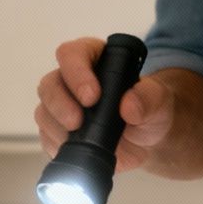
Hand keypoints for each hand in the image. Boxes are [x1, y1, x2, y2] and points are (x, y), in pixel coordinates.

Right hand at [34, 37, 175, 170]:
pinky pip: (46, 136)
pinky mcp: (58, 131)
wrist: (146, 141)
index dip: (76, 72)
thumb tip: (129, 105)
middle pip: (50, 83)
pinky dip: (56, 144)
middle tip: (77, 122)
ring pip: (43, 110)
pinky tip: (72, 149)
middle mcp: (70, 80)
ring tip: (76, 139)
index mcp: (94, 60)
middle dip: (60, 103)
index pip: (72, 54)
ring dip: (56, 126)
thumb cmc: (150, 111)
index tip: (91, 96)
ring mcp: (61, 106)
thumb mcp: (159, 101)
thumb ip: (148, 98)